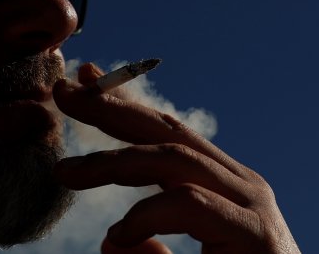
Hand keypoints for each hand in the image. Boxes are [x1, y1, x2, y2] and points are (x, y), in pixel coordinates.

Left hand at [52, 63, 300, 253]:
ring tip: (67, 173)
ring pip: (176, 161)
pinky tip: (117, 234)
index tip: (83, 81)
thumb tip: (110, 242)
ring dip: (115, 161)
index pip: (169, 133)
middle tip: (64, 93)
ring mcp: (252, 207)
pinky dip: (149, 214)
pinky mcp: (254, 236)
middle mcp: (242, 186)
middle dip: (112, 110)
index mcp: (226, 187)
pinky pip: (192, 205)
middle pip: (169, 133)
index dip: (125, 105)